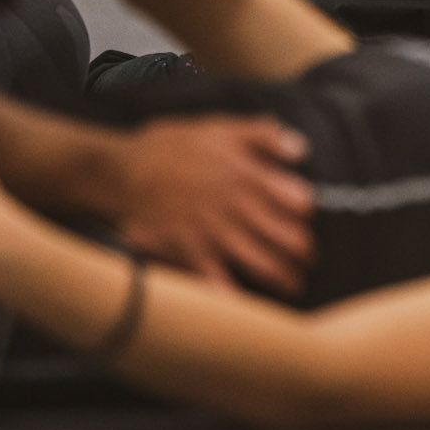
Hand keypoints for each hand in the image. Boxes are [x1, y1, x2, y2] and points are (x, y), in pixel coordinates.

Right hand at [113, 116, 315, 294]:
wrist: (119, 171)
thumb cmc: (170, 148)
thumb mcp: (217, 127)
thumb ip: (262, 135)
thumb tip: (301, 149)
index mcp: (247, 174)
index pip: (297, 200)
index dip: (307, 212)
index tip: (308, 218)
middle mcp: (236, 206)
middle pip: (288, 238)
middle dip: (304, 252)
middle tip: (309, 259)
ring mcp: (214, 232)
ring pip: (264, 263)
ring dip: (284, 278)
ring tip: (294, 285)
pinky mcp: (190, 252)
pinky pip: (219, 281)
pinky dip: (235, 294)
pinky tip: (247, 301)